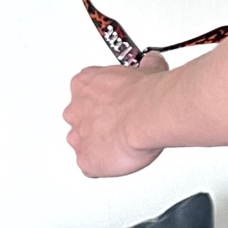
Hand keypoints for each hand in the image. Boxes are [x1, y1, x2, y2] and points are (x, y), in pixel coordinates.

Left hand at [65, 54, 168, 177]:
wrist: (149, 115)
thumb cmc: (144, 94)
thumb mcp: (149, 68)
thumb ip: (146, 66)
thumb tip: (152, 61)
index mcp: (84, 85)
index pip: (85, 92)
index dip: (105, 99)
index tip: (118, 101)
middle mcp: (75, 110)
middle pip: (81, 119)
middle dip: (100, 123)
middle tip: (123, 123)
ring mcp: (78, 137)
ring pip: (84, 144)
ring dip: (100, 144)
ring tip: (125, 143)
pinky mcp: (86, 161)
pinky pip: (91, 166)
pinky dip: (104, 165)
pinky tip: (122, 158)